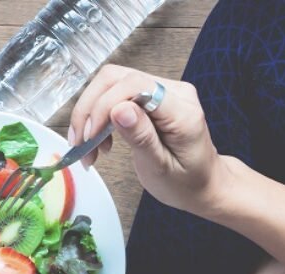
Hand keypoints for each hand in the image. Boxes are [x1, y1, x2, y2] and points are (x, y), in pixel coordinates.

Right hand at [68, 64, 232, 213]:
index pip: (135, 85)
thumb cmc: (186, 182)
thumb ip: (141, 137)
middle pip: (116, 78)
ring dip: (90, 113)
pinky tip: (98, 140)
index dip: (104, 106)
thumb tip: (119, 109)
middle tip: (81, 143)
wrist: (203, 184)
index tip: (90, 137)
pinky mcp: (152, 95)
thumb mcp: (161, 168)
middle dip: (90, 109)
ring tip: (88, 147)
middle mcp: (175, 92)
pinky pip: (115, 93)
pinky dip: (98, 115)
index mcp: (182, 111)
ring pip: (111, 83)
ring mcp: (164, 90)